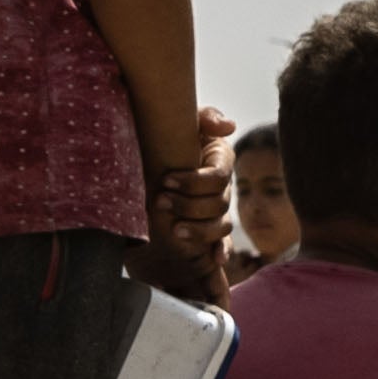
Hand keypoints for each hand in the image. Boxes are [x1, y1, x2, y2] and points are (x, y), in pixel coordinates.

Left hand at [142, 101, 236, 300]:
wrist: (149, 155)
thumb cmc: (167, 134)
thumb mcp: (183, 122)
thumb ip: (205, 117)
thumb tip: (227, 126)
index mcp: (220, 159)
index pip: (220, 176)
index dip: (195, 181)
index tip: (167, 180)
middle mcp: (223, 187)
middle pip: (219, 204)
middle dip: (189, 206)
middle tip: (160, 202)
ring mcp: (218, 210)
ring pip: (221, 227)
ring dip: (199, 231)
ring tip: (174, 232)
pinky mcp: (208, 229)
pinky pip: (222, 244)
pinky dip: (220, 253)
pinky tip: (215, 261)